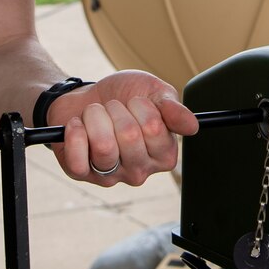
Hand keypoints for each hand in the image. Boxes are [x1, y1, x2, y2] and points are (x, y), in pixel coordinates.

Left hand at [48, 71, 197, 185]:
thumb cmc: (124, 96)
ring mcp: (110, 176)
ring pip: (104, 146)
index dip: (141, 106)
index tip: (136, 103)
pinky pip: (78, 159)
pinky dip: (75, 133)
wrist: (86, 95)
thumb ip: (173, 109)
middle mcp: (140, 171)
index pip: (155, 128)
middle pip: (129, 136)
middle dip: (116, 110)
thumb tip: (192, 126)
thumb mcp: (154, 93)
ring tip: (95, 114)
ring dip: (94, 117)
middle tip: (113, 108)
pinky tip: (78, 126)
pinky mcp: (82, 174)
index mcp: (164, 154)